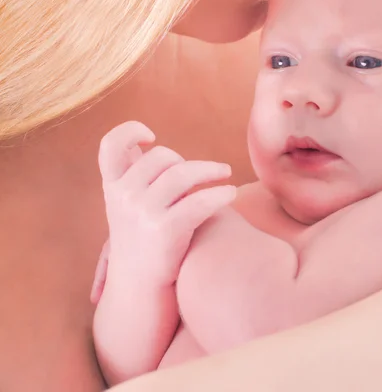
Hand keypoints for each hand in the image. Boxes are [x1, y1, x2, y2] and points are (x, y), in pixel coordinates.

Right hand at [98, 121, 235, 288]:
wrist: (140, 289)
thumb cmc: (143, 238)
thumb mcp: (128, 205)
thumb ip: (134, 175)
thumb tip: (141, 143)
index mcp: (112, 187)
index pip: (109, 146)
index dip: (128, 132)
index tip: (151, 135)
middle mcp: (122, 197)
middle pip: (162, 156)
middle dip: (186, 161)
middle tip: (203, 172)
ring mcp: (142, 213)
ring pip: (183, 173)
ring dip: (211, 170)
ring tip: (226, 173)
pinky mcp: (165, 231)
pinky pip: (200, 201)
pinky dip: (220, 194)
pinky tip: (230, 194)